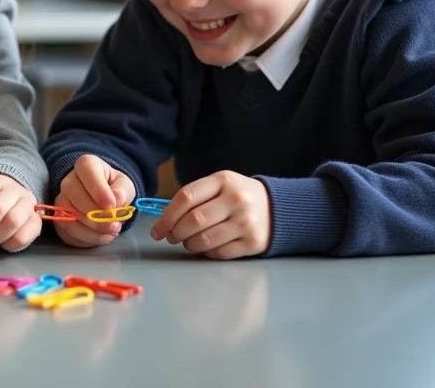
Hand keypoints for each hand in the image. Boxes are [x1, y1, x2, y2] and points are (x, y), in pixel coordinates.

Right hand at [53, 154, 135, 247]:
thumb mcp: (124, 185)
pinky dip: (87, 238)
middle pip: (75, 196)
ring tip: (110, 232)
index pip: (86, 170)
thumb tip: (116, 198)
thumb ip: (123, 190)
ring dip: (92, 229)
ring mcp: (60, 200)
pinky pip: (68, 231)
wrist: (104, 200)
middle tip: (115, 225)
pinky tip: (101, 236)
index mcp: (86, 165)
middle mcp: (68, 180)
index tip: (112, 206)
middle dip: (96, 215)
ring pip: (69, 216)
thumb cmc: (114, 189)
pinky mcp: (59, 219)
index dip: (98, 189)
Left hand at [151, 170, 270, 258]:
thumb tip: (164, 218)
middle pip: (194, 220)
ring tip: (188, 242)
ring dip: (189, 244)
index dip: (166, 216)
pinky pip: (219, 253)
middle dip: (175, 232)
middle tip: (171, 237)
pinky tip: (207, 247)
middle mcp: (236, 200)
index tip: (157, 230)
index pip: (186, 197)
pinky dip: (207, 253)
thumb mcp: (220, 185)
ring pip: (205, 239)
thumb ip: (194, 197)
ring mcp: (246, 222)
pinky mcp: (253, 243)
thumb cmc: (238, 197)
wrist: (278, 208)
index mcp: (223, 180)